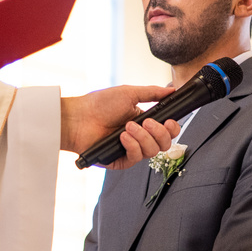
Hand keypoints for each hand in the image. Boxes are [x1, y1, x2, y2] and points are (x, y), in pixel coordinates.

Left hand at [61, 85, 179, 168]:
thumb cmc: (99, 104)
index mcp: (144, 121)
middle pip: (165, 143)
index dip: (172, 127)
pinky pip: (136, 158)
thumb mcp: (129, 93)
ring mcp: (131, 149)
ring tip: (127, 127)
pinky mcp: (121, 160)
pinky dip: (132, 146)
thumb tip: (171, 90)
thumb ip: (152, 92)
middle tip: (147, 122)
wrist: (79, 118)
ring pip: (152, 151)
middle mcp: (140, 137)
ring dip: (143, 137)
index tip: (169, 121)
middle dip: (159, 132)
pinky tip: (122, 137)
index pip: (167, 130)